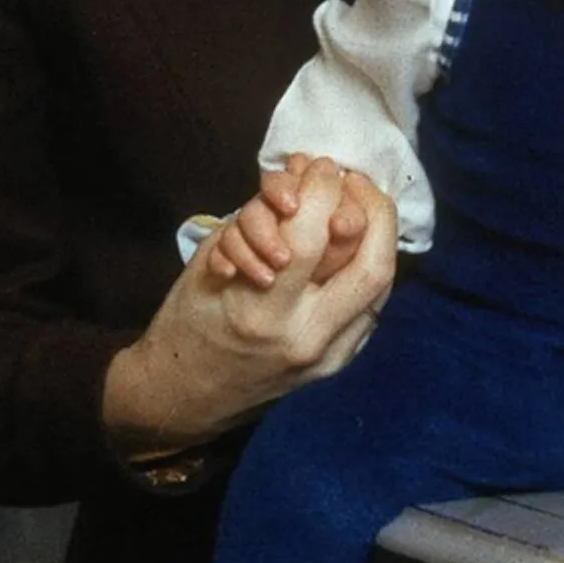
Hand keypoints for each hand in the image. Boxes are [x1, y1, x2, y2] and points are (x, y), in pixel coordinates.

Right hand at [108, 159, 398, 454]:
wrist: (183, 395)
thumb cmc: (186, 320)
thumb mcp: (211, 261)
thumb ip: (262, 222)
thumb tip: (311, 177)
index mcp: (260, 312)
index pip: (312, 237)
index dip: (323, 190)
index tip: (319, 167)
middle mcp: (304, 339)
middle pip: (371, 266)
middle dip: (372, 210)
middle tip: (353, 181)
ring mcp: (328, 358)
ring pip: (381, 286)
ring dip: (375, 235)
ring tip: (348, 209)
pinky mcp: (339, 363)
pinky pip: (372, 304)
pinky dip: (366, 265)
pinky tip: (352, 245)